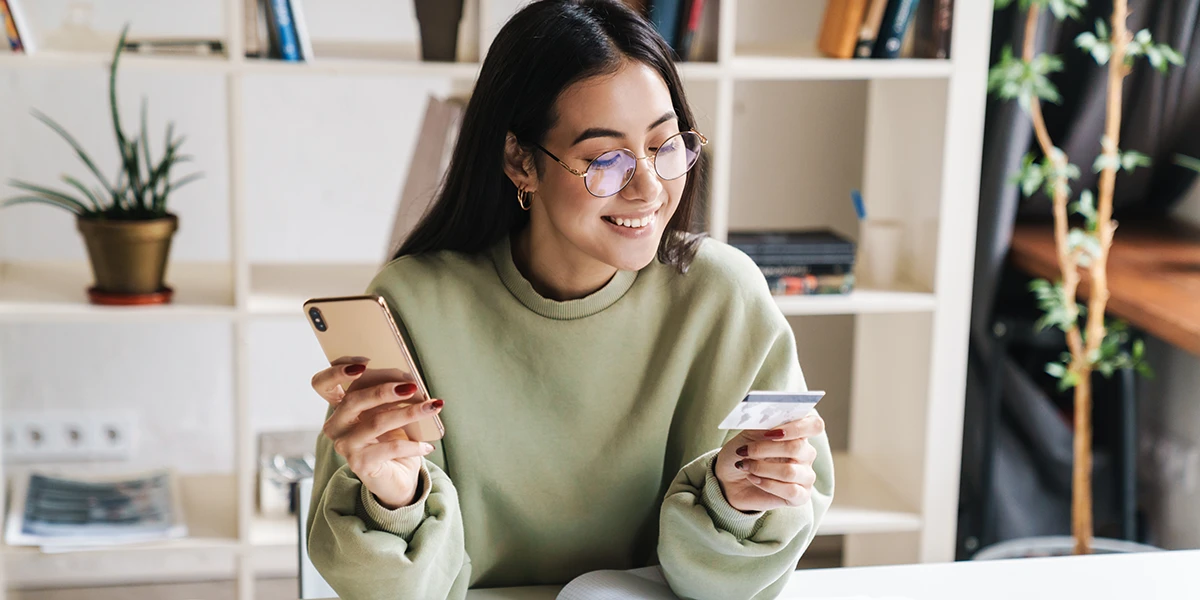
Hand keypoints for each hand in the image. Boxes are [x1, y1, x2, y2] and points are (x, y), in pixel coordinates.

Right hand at [311, 363, 441, 508]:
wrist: (397, 478)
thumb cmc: (392, 439)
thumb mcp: (389, 413)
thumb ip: (389, 396)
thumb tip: (409, 380)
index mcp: (340, 408)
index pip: (322, 384)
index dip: (336, 372)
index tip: (363, 364)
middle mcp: (336, 427)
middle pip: (353, 400)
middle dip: (384, 390)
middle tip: (411, 386)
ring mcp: (345, 446)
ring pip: (376, 422)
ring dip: (409, 412)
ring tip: (432, 407)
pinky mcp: (359, 464)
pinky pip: (390, 448)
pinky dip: (413, 445)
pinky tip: (427, 446)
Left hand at [714, 414, 823, 512]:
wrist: (728, 480)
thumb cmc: (742, 453)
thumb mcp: (747, 434)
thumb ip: (764, 424)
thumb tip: (774, 418)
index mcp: (798, 433)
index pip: (814, 425)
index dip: (797, 426)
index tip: (772, 431)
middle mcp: (806, 453)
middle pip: (797, 448)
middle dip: (766, 449)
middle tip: (745, 450)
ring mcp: (806, 476)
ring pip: (790, 472)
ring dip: (761, 468)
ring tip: (745, 466)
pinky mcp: (801, 496)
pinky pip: (790, 491)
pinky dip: (767, 484)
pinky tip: (754, 479)